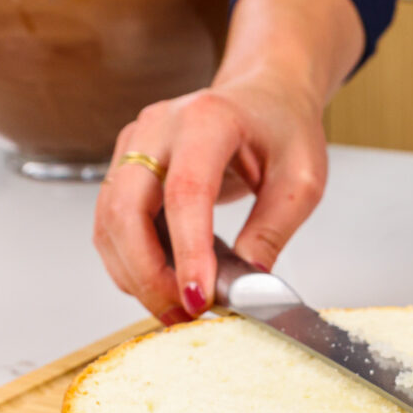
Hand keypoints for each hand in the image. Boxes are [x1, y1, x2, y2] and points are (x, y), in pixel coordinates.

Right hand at [94, 77, 326, 322]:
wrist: (263, 96)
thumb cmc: (283, 129)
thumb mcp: (302, 180)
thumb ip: (273, 231)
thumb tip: (247, 285)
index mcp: (208, 120)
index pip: (186, 193)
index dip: (189, 252)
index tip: (199, 298)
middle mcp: (158, 128)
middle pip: (127, 210)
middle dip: (149, 275)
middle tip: (183, 315)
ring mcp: (133, 146)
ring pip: (110, 223)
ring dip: (136, 276)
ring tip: (177, 310)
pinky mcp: (124, 169)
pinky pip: (112, 227)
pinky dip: (131, 264)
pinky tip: (163, 287)